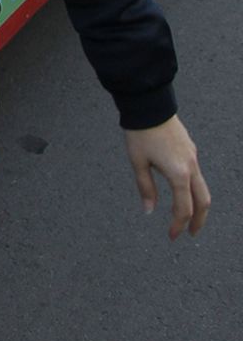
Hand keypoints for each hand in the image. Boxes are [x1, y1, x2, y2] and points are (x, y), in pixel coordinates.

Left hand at [124, 115, 209, 238]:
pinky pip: (197, 175)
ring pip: (203, 188)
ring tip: (189, 217)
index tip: (171, 236)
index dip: (178, 225)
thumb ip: (145, 188)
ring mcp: (193, 157)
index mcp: (178, 174)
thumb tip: (149, 210)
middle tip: (191, 233)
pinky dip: (194, 189)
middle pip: (203, 201)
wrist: (150, 105)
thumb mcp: (138, 162)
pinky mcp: (190, 149)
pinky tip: (184, 191)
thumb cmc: (141, 133)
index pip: (183, 208)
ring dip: (199, 206)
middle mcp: (191, 167)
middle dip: (199, 220)